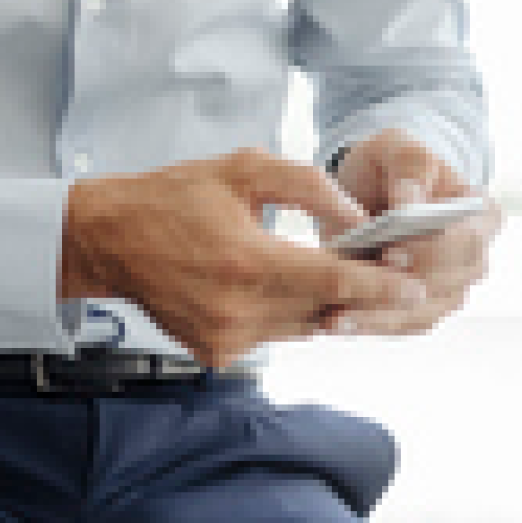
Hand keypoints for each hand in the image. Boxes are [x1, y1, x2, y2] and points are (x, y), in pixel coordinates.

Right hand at [55, 149, 423, 373]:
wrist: (107, 239)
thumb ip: (307, 184)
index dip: (380, 284)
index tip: (414, 284)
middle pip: (325, 311)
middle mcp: (238, 310)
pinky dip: (284, 315)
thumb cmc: (171, 198)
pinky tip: (275, 288)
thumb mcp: (242, 169)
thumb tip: (356, 215)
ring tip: (333, 275)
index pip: (334, 281)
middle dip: (359, 293)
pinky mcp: (215, 353)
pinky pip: (271, 338)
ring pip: (302, 327)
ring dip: (323, 305)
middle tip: (387, 272)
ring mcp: (226, 338)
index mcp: (248, 262)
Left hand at [323, 131, 499, 339]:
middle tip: (352, 293)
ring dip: (379, 318)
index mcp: (483, 215)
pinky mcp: (424, 309)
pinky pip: (402, 325)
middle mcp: (475, 258)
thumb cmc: (393, 164)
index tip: (391, 256)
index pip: (465, 241)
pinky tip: (336, 323)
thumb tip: (410, 205)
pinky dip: (371, 326)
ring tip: (335, 318)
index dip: (430, 252)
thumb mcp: (400, 148)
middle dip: (398, 291)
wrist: (375, 188)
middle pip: (443, 285)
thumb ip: (410, 169)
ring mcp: (452, 289)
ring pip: (421, 312)